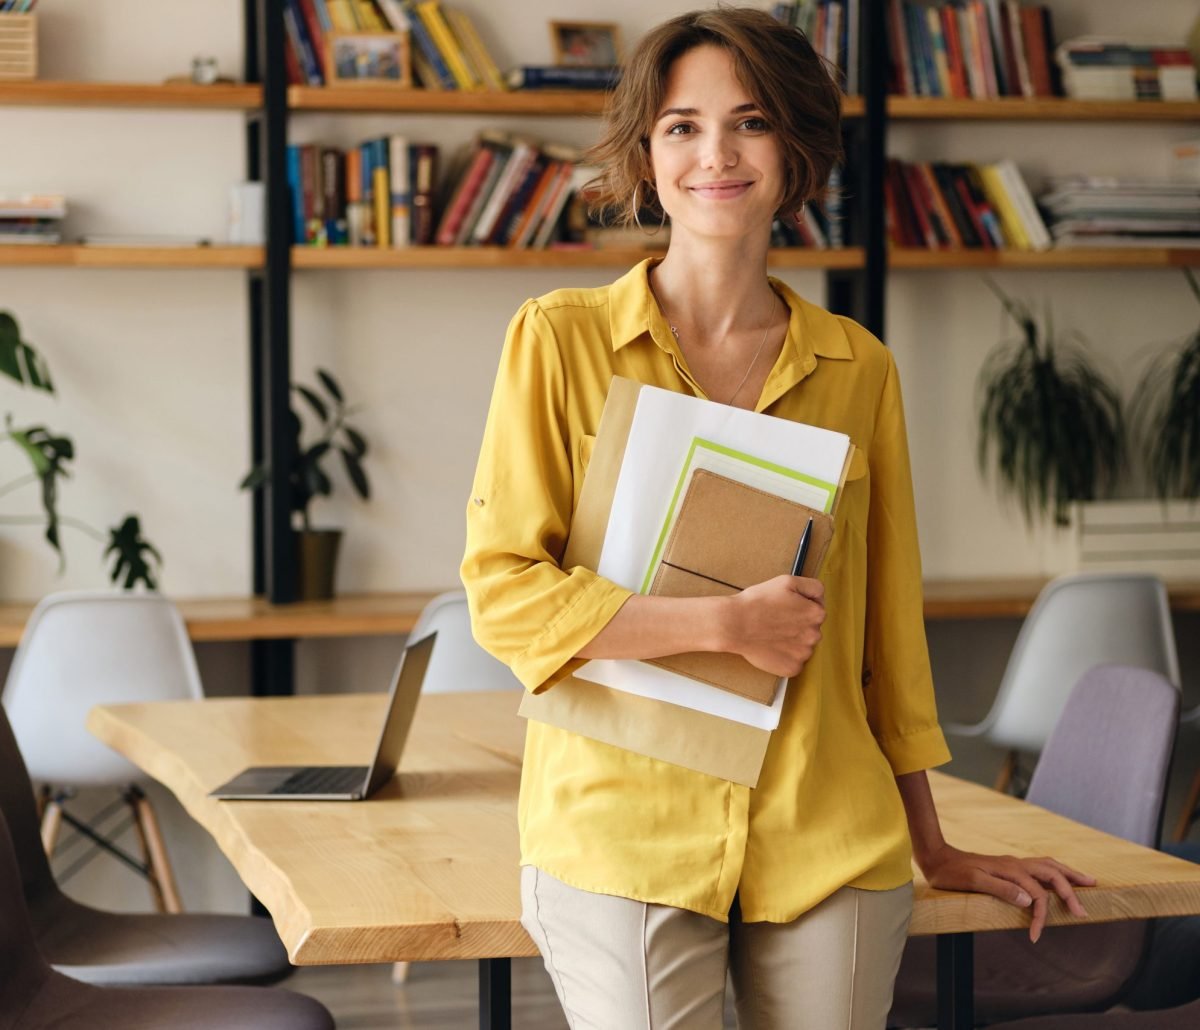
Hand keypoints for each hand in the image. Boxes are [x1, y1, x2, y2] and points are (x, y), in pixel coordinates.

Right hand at [725, 575, 824, 677]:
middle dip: (797, 625)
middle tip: (776, 620)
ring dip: (791, 641)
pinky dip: (784, 657)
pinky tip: (771, 647)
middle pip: (810, 629)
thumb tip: (820, 598)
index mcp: (816, 614)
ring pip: (802, 646)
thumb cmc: (757, 602)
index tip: (784, 608)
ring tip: (771, 634)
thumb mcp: (787, 581)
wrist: (734, 624)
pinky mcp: (792, 668)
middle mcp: (814, 635)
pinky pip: (793, 662)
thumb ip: (812, 586)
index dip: (799, 607)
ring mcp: (803, 654)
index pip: (816, 609)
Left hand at [918, 843, 1095, 942]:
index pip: (1036, 895)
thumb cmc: (952, 874)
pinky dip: (1055, 871)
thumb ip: (1001, 889)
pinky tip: (1058, 876)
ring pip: (1048, 865)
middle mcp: (1015, 864)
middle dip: (1070, 892)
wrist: (936, 858)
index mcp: (1010, 870)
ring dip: (1069, 875)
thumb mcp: (973, 882)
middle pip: (1052, 874)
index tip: (1035, 937)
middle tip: (1084, 912)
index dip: (1040, 917)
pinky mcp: (1008, 865)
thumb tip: (1029, 900)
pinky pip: (1039, 866)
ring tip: (1088, 882)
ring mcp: (1013, 863)